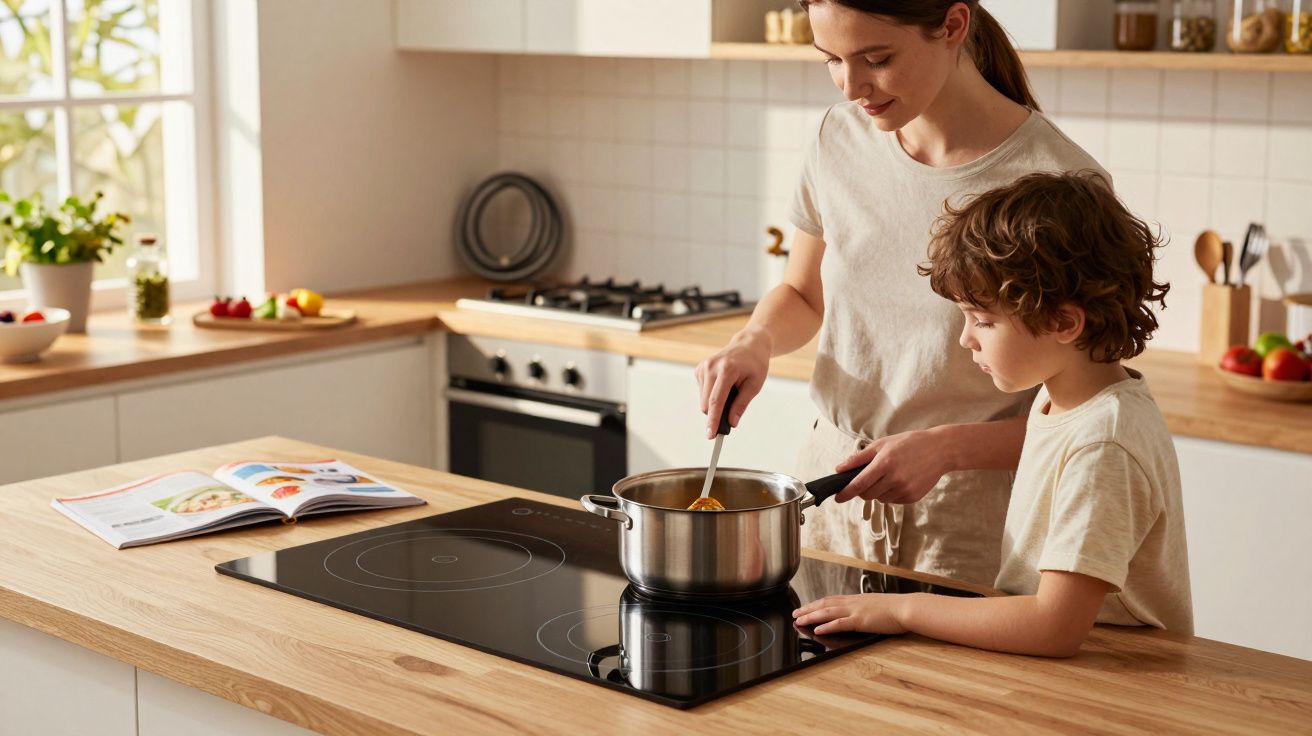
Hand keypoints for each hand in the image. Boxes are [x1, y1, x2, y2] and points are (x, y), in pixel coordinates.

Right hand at [694, 330, 771, 438]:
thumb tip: (732, 422)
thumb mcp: (755, 385)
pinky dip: (712, 394)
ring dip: (715, 402)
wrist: (748, 345)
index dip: (713, 420)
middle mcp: (711, 367)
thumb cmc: (754, 365)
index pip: (717, 400)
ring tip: (731, 389)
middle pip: (707, 403)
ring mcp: (703, 367)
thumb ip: (741, 404)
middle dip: (716, 413)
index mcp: (727, 370)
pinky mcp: (699, 369)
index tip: (710, 435)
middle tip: (731, 414)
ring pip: (704, 400)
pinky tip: (723, 384)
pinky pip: (703, 392)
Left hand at [793, 593, 909, 635]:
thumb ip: (864, 609)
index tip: (806, 607)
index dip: (816, 603)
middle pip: (824, 604)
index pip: (831, 600)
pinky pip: (839, 623)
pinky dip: (827, 626)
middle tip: (795, 613)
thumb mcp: (875, 605)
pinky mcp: (860, 621)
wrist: (906, 608)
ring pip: (827, 612)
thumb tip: (858, 613)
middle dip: (808, 609)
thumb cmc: (895, 609)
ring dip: (812, 616)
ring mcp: (855, 611)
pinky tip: (818, 630)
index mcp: (856, 599)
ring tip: (800, 621)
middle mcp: (852, 603)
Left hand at [832, 428, 951, 503]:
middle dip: (863, 490)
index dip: (846, 493)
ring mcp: (905, 489)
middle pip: (867, 494)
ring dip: (878, 491)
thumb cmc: (909, 443)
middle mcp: (895, 479)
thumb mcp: (882, 444)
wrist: (940, 450)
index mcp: (885, 463)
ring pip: (880, 499)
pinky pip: (893, 501)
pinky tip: (901, 480)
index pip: (859, 484)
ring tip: (890, 475)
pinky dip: (891, 493)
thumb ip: (859, 458)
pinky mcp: (913, 497)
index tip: (837, 498)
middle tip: (869, 478)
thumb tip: (839, 468)